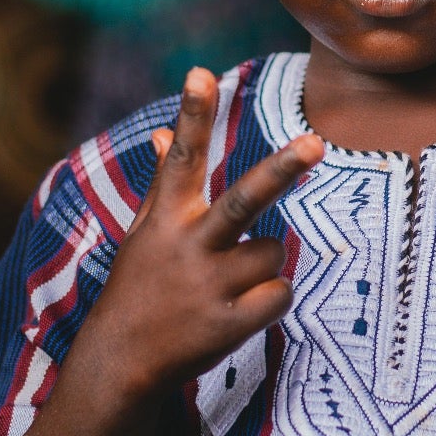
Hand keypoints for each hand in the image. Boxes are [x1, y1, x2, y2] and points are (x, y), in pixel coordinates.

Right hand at [73, 67, 322, 401]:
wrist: (120, 363)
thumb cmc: (141, 284)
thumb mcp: (144, 231)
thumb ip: (163, 181)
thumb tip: (160, 132)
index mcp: (167, 217)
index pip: (183, 156)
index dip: (193, 114)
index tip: (200, 72)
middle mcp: (187, 246)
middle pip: (242, 200)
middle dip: (281, 170)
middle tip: (315, 142)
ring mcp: (207, 287)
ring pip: (275, 252)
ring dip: (264, 264)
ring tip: (229, 284)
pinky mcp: (226, 325)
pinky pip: (280, 294)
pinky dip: (270, 300)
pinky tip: (239, 312)